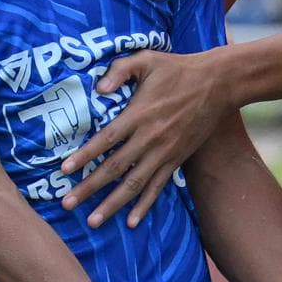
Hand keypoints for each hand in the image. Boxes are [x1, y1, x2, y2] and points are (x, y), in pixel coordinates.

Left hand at [65, 46, 233, 227]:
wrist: (217, 84)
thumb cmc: (177, 69)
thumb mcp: (146, 60)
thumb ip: (119, 70)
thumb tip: (97, 89)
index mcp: (138, 114)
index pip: (106, 140)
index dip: (84, 155)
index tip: (64, 170)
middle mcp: (150, 138)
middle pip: (115, 168)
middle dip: (90, 187)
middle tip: (67, 203)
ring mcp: (164, 152)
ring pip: (134, 184)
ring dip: (112, 204)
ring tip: (93, 221)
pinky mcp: (176, 160)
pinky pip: (157, 187)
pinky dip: (144, 205)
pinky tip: (131, 222)